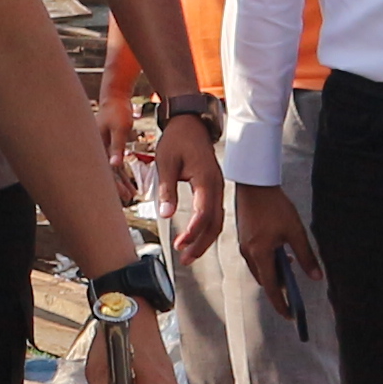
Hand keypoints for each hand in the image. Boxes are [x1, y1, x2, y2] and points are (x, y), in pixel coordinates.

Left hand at [159, 149, 229, 267]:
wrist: (190, 124)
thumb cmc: (177, 140)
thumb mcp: (166, 162)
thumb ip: (167, 189)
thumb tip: (165, 214)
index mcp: (206, 179)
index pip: (204, 213)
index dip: (194, 232)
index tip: (180, 245)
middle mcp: (217, 186)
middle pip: (215, 223)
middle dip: (201, 244)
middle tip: (185, 259)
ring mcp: (218, 188)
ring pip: (217, 221)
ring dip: (204, 240)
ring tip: (189, 254)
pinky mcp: (214, 188)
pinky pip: (214, 213)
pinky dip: (207, 228)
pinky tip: (195, 238)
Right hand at [230, 181, 322, 333]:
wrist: (254, 184)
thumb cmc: (274, 206)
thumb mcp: (295, 232)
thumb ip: (306, 256)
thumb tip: (316, 276)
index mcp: (260, 254)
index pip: (271, 287)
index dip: (281, 304)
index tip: (290, 315)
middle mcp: (248, 253)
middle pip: (264, 280)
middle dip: (278, 289)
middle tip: (293, 293)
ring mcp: (244, 246)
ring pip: (259, 270)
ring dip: (274, 274)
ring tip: (290, 268)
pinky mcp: (244, 238)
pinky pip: (256, 259)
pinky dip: (268, 263)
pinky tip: (281, 253)